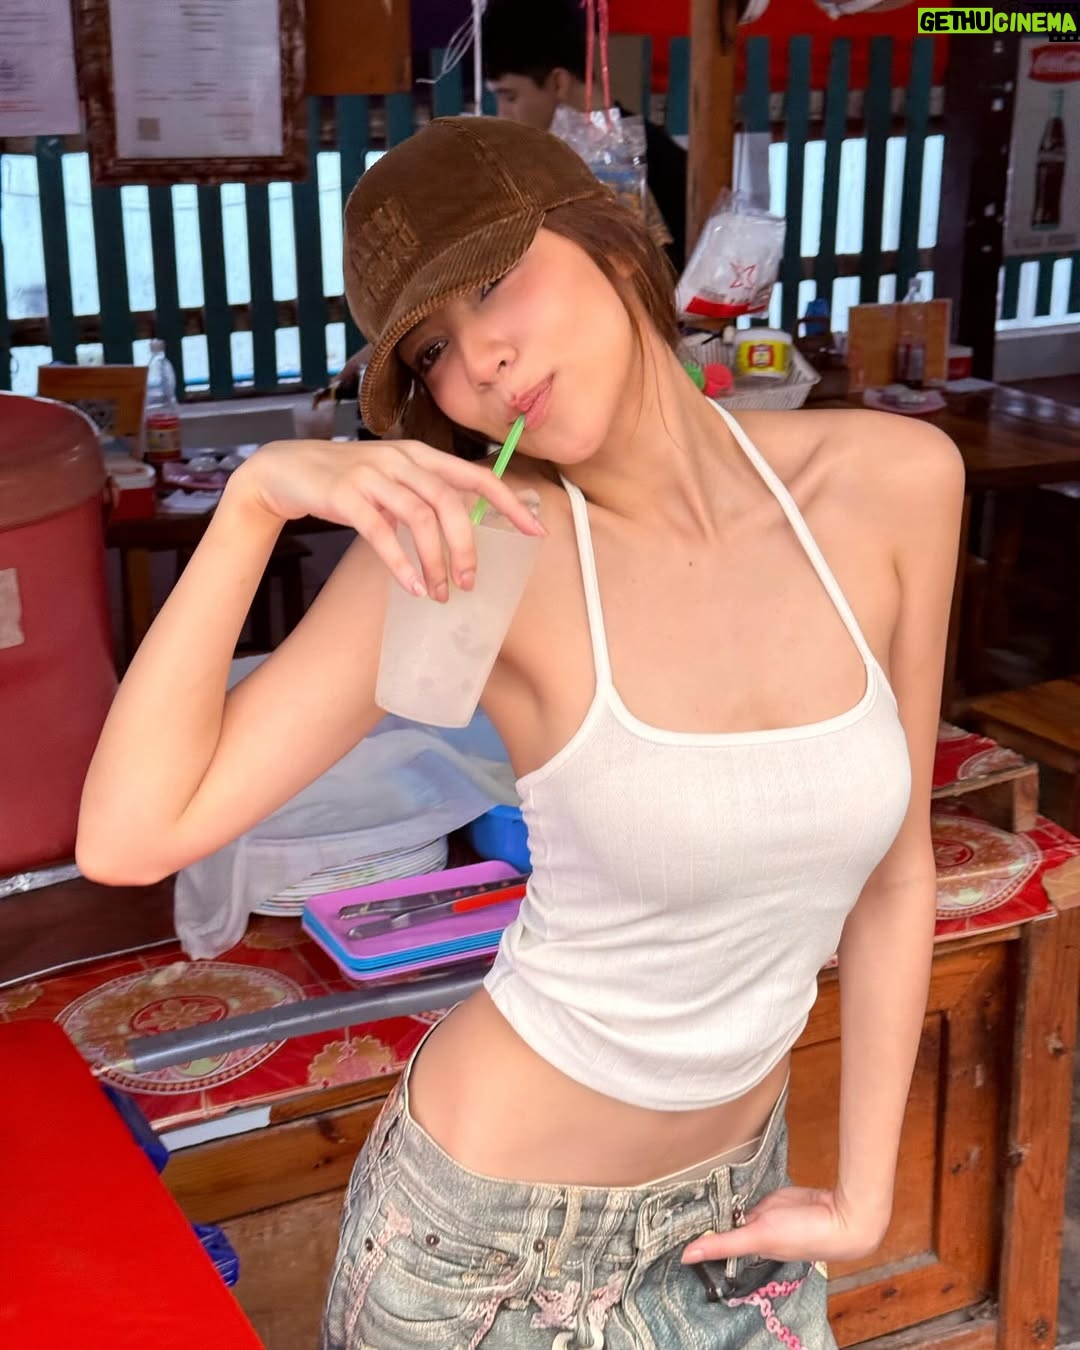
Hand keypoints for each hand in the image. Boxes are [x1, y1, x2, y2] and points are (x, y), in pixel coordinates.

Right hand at [232, 438, 545, 600]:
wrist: (286, 470)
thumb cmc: (347, 480)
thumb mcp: (393, 479)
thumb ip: (426, 495)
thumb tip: (466, 528)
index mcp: (421, 455)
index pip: (477, 476)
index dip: (509, 503)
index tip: (534, 532)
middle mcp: (402, 460)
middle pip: (450, 502)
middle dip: (467, 546)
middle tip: (470, 582)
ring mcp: (372, 475)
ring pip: (419, 517)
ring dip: (435, 560)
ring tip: (440, 593)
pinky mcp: (346, 495)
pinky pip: (380, 532)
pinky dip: (400, 562)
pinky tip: (411, 586)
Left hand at [681, 1186, 887, 1266]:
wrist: (842, 1216)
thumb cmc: (803, 1235)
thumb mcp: (758, 1236)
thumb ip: (723, 1244)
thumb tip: (685, 1257)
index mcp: (748, 1246)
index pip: (714, 1240)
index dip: (692, 1231)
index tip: (664, 1222)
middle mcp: (752, 1230)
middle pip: (721, 1220)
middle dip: (702, 1211)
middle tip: (671, 1194)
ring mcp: (764, 1211)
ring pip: (734, 1203)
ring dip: (719, 1195)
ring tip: (688, 1179)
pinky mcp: (774, 1194)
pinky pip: (750, 1188)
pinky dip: (738, 1184)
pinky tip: (721, 1171)